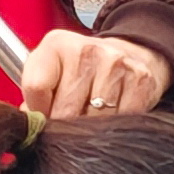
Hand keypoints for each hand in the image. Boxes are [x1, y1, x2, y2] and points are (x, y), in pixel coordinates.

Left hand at [23, 30, 173, 121]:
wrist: (131, 54)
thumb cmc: (83, 69)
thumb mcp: (52, 70)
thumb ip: (36, 94)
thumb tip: (32, 125)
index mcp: (56, 44)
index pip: (36, 87)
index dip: (38, 111)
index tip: (46, 114)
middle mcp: (87, 50)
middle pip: (64, 110)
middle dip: (64, 126)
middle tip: (71, 123)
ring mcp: (116, 64)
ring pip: (93, 120)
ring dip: (90, 130)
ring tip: (92, 118)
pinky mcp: (141, 81)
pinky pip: (120, 121)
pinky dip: (114, 128)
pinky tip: (113, 116)